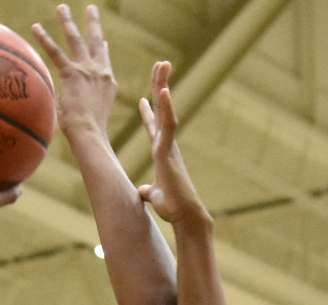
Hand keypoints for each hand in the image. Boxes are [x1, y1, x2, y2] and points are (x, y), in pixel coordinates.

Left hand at [32, 4, 116, 135]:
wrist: (89, 133)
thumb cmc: (89, 132)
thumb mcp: (92, 112)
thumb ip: (86, 100)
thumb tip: (75, 105)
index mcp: (108, 83)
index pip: (105, 60)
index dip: (103, 49)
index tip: (104, 40)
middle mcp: (101, 73)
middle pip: (97, 42)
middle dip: (93, 24)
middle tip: (91, 9)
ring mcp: (87, 70)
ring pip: (76, 40)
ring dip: (67, 22)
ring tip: (61, 8)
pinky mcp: (72, 73)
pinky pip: (55, 52)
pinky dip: (44, 39)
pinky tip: (35, 27)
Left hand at [136, 63, 208, 226]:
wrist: (184, 217)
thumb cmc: (172, 208)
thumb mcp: (154, 196)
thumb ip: (148, 190)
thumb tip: (143, 192)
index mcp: (162, 153)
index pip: (154, 128)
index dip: (149, 113)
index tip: (144, 99)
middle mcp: (166, 145)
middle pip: (162, 109)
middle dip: (159, 86)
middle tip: (159, 65)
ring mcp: (168, 145)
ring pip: (166, 109)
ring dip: (163, 86)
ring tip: (162, 65)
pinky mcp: (169, 151)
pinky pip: (169, 124)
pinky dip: (167, 107)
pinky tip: (163, 90)